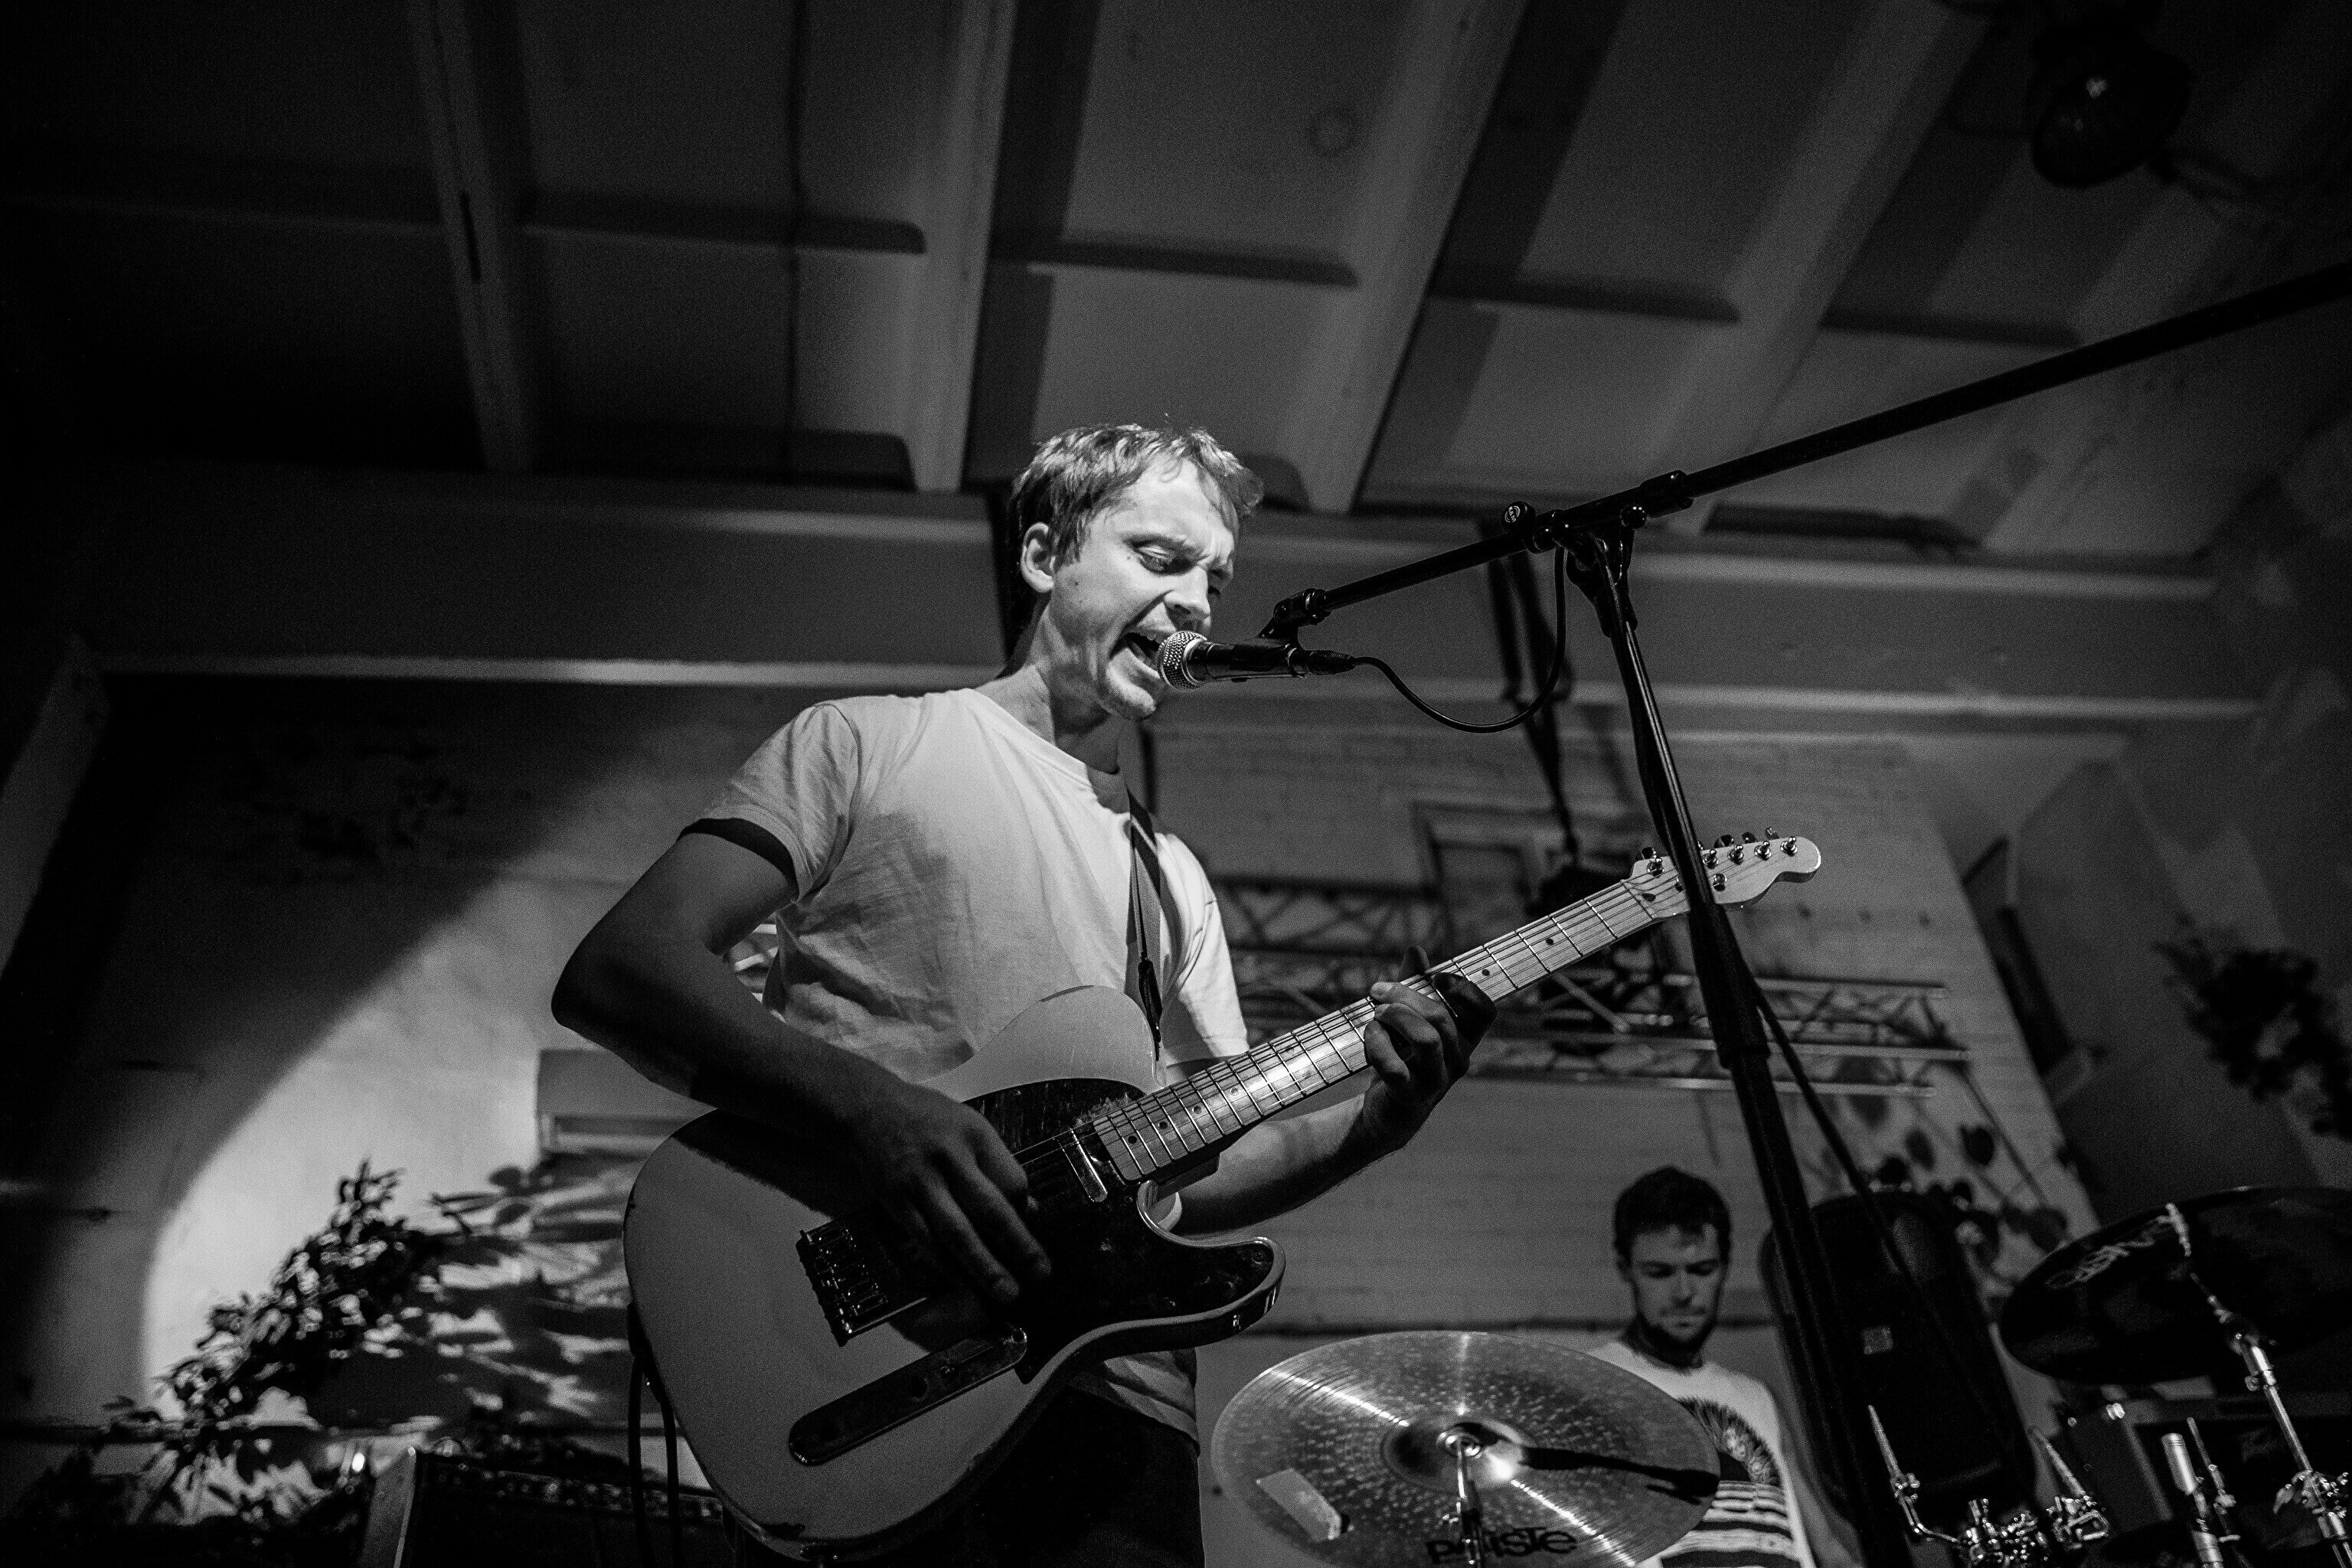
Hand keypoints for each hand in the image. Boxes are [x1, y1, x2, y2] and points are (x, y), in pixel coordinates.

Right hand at [839, 1074, 1050, 1308]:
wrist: (868, 1111)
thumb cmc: (927, 1118)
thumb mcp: (969, 1125)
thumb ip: (997, 1164)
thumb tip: (1028, 1208)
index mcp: (975, 1136)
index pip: (1011, 1179)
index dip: (1025, 1208)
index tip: (1035, 1229)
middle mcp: (950, 1159)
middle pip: (989, 1209)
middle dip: (1017, 1246)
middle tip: (1039, 1275)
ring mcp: (921, 1183)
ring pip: (956, 1233)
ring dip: (983, 1267)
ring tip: (1005, 1292)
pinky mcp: (897, 1202)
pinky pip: (925, 1241)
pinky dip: (946, 1266)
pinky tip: (964, 1283)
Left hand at [1354, 945, 1494, 1154]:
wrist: (1386, 1109)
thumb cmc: (1402, 1055)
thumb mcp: (1408, 1018)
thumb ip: (1414, 984)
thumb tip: (1416, 950)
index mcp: (1464, 1038)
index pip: (1485, 1012)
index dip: (1465, 990)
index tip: (1436, 976)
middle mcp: (1457, 1060)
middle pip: (1441, 1017)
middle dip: (1404, 996)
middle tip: (1377, 990)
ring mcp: (1436, 1081)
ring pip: (1426, 1040)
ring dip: (1394, 1018)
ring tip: (1375, 1014)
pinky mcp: (1410, 1097)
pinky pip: (1395, 1068)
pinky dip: (1377, 1044)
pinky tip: (1369, 1036)